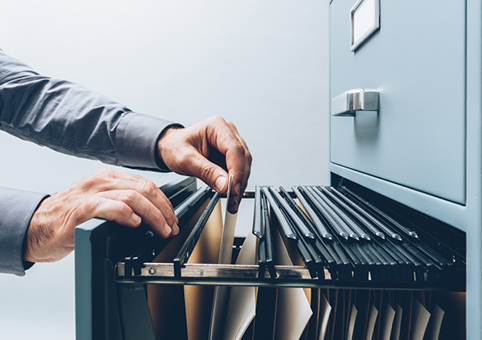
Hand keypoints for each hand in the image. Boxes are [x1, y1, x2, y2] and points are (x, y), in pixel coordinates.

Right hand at [23, 168, 177, 262]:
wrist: (37, 227)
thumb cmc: (70, 218)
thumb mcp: (101, 204)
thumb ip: (123, 203)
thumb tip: (152, 216)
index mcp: (109, 178)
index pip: (147, 184)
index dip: (164, 202)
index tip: (172, 218)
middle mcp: (102, 181)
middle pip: (145, 189)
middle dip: (164, 210)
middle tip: (170, 227)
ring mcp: (91, 193)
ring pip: (133, 196)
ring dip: (152, 215)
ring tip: (160, 229)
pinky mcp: (81, 209)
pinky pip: (110, 206)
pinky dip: (127, 215)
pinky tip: (135, 224)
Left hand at [157, 116, 251, 213]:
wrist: (171, 147)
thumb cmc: (175, 147)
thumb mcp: (186, 160)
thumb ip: (206, 172)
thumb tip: (224, 185)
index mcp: (217, 127)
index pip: (234, 149)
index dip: (237, 171)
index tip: (232, 188)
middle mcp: (228, 132)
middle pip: (243, 158)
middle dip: (239, 181)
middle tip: (232, 199)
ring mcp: (231, 143)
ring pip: (244, 166)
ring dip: (239, 184)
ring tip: (232, 200)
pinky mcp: (231, 155)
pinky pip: (239, 170)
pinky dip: (236, 184)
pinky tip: (231, 194)